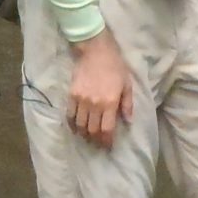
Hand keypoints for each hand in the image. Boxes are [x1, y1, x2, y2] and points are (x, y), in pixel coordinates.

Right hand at [67, 31, 135, 148]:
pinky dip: (72, 125)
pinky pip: (70, 115)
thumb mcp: (127, 84)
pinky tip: (76, 129)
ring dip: (84, 135)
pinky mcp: (71, 95)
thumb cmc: (115, 66)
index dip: (107, 141)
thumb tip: (128, 121)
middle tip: (98, 144)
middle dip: (96, 141)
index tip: (108, 147)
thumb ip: (127, 104)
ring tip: (88, 138)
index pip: (107, 129)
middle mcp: (95, 104)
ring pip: (80, 125)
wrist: (95, 50)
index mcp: (110, 102)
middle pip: (93, 130)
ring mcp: (81, 100)